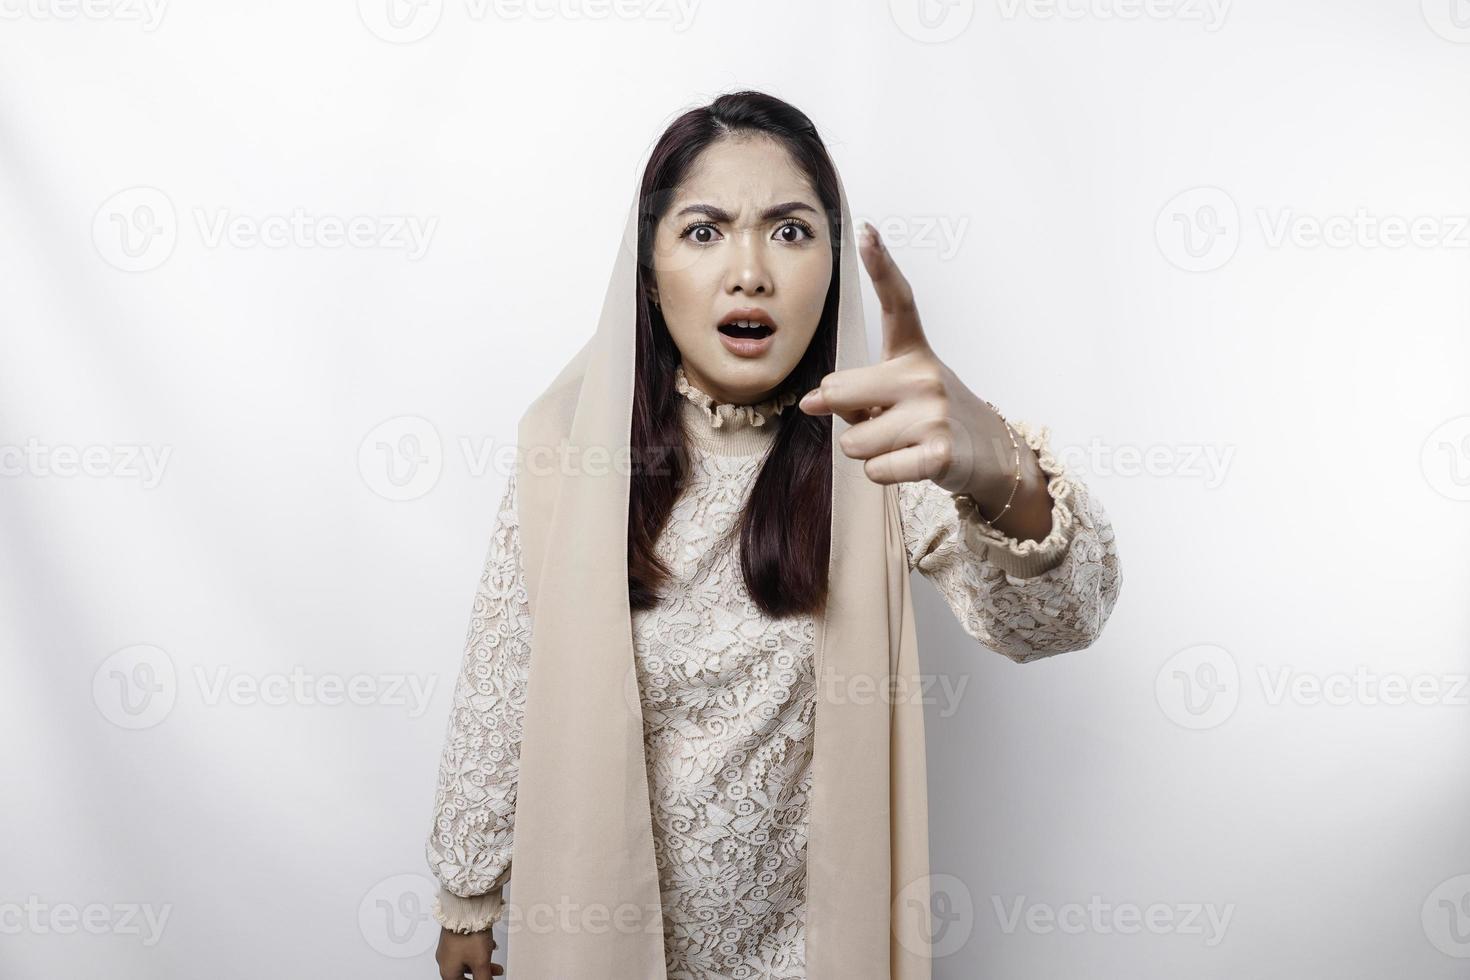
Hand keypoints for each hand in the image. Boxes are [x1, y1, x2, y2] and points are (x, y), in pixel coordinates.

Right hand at [437, 925, 502, 977]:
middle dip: (481, 974)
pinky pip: (466, 946)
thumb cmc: (468, 933)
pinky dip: (478, 949)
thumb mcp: (481, 962)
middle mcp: (445, 959)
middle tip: (493, 973)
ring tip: (493, 960)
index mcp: (447, 970)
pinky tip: (488, 945)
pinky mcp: (453, 934)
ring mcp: (448, 946)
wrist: (465, 906)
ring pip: (466, 959)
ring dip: (481, 961)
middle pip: (464, 973)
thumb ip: (484, 978)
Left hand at [797, 221, 1016, 501]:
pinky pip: (874, 469)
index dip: (881, 263)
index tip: (866, 231)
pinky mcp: (938, 453)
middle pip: (837, 392)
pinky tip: (910, 462)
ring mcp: (933, 413)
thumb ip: (852, 391)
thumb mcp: (897, 393)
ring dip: (866, 450)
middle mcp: (924, 374)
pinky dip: (882, 472)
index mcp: (912, 352)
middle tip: (880, 419)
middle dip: (846, 416)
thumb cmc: (932, 419)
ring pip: (852, 441)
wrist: (992, 456)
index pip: (897, 300)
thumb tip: (810, 403)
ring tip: (901, 441)